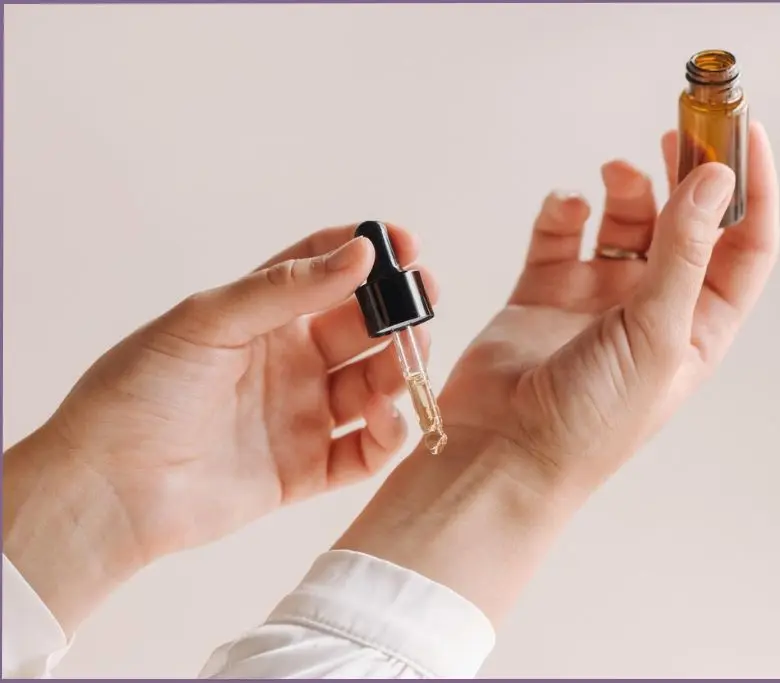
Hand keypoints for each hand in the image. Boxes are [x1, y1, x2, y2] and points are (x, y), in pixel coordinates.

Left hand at [3, 225, 433, 628]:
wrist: (108, 488)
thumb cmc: (140, 393)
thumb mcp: (209, 321)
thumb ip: (287, 288)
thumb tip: (361, 252)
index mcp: (263, 316)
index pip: (328, 269)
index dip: (369, 252)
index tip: (406, 245)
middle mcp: (291, 361)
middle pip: (364, 327)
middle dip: (399, 312)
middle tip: (423, 304)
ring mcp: (302, 415)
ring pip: (375, 384)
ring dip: (401, 368)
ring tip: (406, 360)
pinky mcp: (309, 469)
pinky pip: (367, 450)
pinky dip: (390, 434)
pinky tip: (386, 416)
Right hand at [440, 121, 778, 489]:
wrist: (503, 452)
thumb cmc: (589, 421)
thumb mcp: (655, 333)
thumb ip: (684, 251)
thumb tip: (716, 180)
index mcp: (697, 325)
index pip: (744, 246)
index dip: (753, 189)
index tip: (747, 133)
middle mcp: (654, 308)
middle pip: (686, 222)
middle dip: (688, 174)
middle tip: (681, 129)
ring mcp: (599, 298)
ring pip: (626, 220)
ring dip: (628, 188)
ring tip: (617, 174)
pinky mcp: (547, 291)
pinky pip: (562, 234)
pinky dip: (565, 210)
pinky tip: (566, 209)